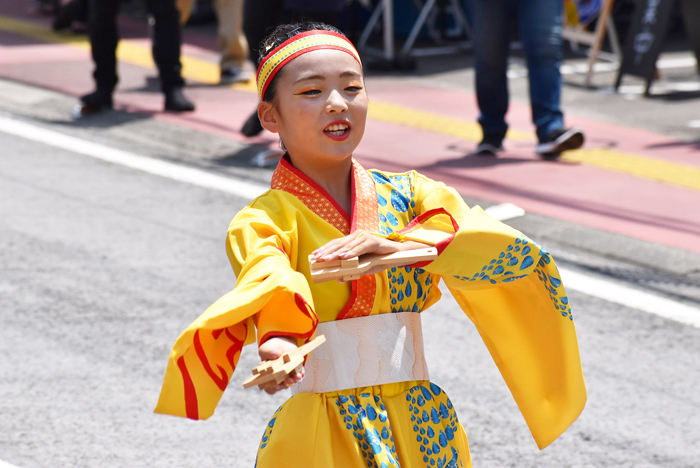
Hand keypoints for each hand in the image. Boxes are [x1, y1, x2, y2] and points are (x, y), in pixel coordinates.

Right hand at [257, 336, 303, 394]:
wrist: (282, 343)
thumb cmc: (271, 349)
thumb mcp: (265, 349)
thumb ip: (268, 352)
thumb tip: (276, 354)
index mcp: (267, 376)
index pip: (268, 386)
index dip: (272, 387)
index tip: (276, 384)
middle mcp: (277, 378)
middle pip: (281, 385)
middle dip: (286, 383)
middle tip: (289, 380)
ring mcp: (287, 376)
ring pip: (291, 381)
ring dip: (295, 379)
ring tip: (298, 376)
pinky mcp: (295, 371)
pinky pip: (299, 375)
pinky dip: (301, 374)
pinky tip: (302, 372)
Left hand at [312, 231, 426, 278]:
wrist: (398, 255)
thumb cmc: (379, 260)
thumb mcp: (364, 267)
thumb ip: (352, 271)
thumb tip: (339, 278)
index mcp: (353, 241)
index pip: (336, 244)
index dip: (325, 249)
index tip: (314, 255)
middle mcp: (357, 236)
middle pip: (339, 243)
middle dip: (327, 251)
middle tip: (317, 258)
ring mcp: (365, 237)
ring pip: (348, 245)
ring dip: (337, 253)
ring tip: (328, 259)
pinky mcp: (373, 241)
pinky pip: (360, 247)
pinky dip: (352, 252)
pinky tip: (344, 257)